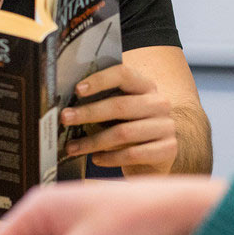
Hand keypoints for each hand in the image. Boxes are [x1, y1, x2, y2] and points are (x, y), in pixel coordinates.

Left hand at [60, 64, 176, 174]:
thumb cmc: (129, 130)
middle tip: (65, 118)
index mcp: (146, 87)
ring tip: (72, 147)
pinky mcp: (168, 149)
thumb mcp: (119, 113)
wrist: (155, 158)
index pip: (124, 74)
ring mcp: (166, 127)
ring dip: (93, 141)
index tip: (77, 90)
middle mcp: (159, 103)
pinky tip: (96, 159)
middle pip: (121, 105)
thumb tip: (68, 106)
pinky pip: (133, 154)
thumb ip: (103, 103)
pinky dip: (110, 158)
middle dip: (89, 112)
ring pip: (124, 132)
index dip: (100, 80)